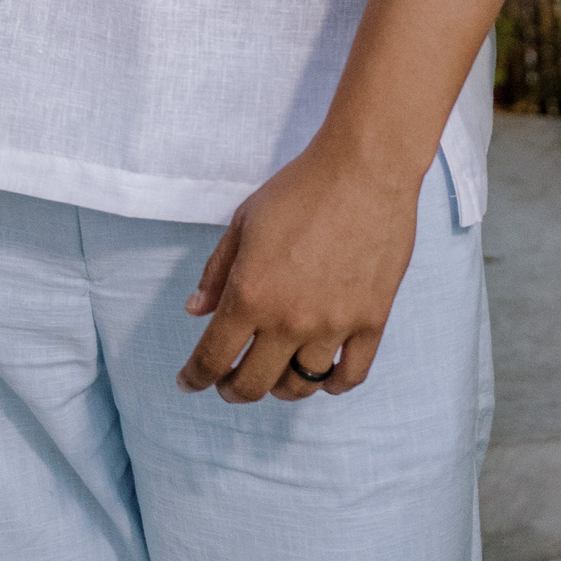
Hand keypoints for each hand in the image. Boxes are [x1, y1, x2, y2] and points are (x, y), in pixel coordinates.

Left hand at [175, 135, 420, 404]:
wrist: (363, 171)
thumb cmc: (299, 189)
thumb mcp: (243, 222)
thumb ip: (217, 271)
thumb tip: (195, 311)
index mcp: (250, 293)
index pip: (214, 357)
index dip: (196, 377)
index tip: (189, 383)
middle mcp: (289, 319)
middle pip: (254, 384)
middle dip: (233, 389)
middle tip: (228, 384)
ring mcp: (333, 325)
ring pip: (301, 386)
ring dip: (280, 388)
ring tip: (273, 376)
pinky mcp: (371, 323)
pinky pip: (350, 376)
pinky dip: (331, 385)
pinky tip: (320, 377)